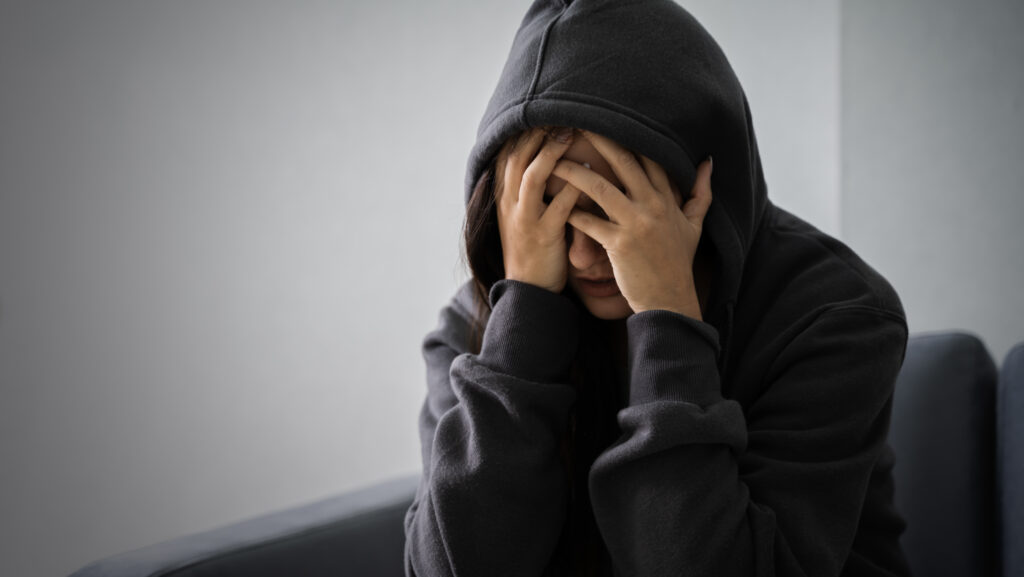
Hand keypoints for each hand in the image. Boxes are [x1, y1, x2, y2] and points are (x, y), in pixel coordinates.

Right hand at [495, 126, 584, 293]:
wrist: (529, 289)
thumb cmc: (534, 247)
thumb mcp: (524, 213)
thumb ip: (529, 186)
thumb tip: (545, 153)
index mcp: (505, 196)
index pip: (509, 154)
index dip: (525, 132)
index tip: (545, 112)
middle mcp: (510, 204)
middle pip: (518, 158)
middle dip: (538, 134)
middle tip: (560, 114)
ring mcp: (525, 219)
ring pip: (532, 177)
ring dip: (551, 154)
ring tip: (570, 135)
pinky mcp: (543, 236)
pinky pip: (559, 208)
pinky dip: (574, 189)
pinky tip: (591, 175)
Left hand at [552, 129, 712, 318]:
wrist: (669, 300)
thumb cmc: (678, 262)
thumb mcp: (695, 225)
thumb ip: (700, 192)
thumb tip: (708, 161)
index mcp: (667, 199)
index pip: (648, 156)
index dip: (628, 135)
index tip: (607, 119)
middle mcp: (653, 206)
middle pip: (623, 162)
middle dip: (597, 140)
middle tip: (574, 124)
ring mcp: (636, 224)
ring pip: (600, 188)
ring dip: (574, 173)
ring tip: (553, 162)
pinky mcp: (619, 245)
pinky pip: (588, 222)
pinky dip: (570, 212)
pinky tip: (553, 203)